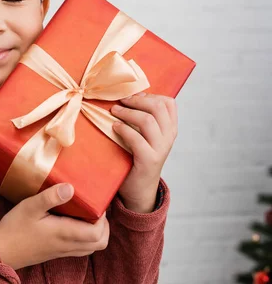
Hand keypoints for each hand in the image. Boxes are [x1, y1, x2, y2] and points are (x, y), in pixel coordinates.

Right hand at [0, 183, 108, 269]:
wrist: (1, 251)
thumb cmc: (14, 228)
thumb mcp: (30, 207)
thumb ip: (50, 197)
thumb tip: (71, 187)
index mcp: (64, 233)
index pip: (97, 233)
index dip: (103, 218)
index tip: (96, 202)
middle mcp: (67, 245)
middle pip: (100, 243)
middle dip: (104, 226)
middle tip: (96, 209)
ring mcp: (62, 251)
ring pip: (91, 248)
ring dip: (96, 233)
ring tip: (87, 215)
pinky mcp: (56, 253)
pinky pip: (80, 249)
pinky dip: (85, 238)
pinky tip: (73, 224)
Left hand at [110, 92, 177, 212]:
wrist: (139, 189)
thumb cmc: (136, 157)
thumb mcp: (143, 135)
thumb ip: (142, 118)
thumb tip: (126, 95)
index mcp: (170, 128)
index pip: (168, 102)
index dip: (149, 95)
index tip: (132, 95)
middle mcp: (169, 137)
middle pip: (158, 107)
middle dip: (136, 100)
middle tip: (120, 100)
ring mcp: (161, 149)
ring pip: (148, 120)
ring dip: (127, 113)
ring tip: (114, 111)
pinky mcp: (149, 160)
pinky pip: (137, 139)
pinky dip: (124, 129)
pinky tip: (114, 127)